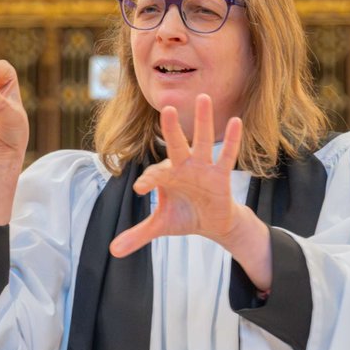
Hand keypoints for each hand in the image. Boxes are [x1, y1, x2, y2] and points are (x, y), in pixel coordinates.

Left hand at [109, 94, 251, 257]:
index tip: (142, 189)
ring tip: (204, 98)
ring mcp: (203, 168)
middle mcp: (184, 167)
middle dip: (172, 129)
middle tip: (166, 109)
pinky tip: (236, 121)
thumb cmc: (184, 216)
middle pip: (177, 144)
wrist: (212, 223)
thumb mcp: (161, 226)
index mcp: (167, 176)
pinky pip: (226, 156)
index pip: (155, 174)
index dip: (149, 179)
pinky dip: (232, 140)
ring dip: (203, 120)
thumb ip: (138, 234)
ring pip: (203, 141)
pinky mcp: (221, 175)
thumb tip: (112, 251)